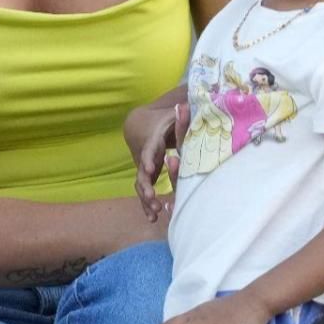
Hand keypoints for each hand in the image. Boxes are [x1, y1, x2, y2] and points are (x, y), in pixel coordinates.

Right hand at [126, 102, 189, 219]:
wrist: (139, 126)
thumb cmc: (161, 122)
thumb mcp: (170, 117)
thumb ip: (179, 115)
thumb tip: (184, 105)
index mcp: (151, 144)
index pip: (147, 152)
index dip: (147, 160)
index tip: (149, 169)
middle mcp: (144, 158)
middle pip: (141, 174)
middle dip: (146, 186)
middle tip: (152, 197)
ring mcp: (143, 169)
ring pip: (141, 186)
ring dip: (146, 199)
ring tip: (155, 212)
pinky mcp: (146, 177)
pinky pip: (144, 192)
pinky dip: (147, 205)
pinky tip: (153, 219)